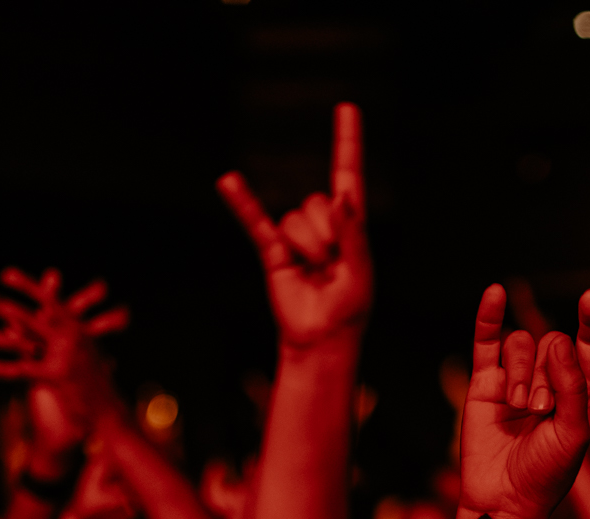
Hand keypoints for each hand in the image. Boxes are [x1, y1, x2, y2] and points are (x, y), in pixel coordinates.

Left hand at [0, 267, 124, 465]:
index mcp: (76, 327)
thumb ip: (59, 332)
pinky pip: (23, 370)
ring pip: (19, 341)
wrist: (112, 411)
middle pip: (25, 316)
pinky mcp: (57, 377)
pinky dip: (1, 370)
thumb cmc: (95, 382)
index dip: (27, 287)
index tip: (5, 274)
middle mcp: (70, 336)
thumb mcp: (81, 352)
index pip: (48, 302)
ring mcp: (64, 355)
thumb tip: (28, 322)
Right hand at [217, 103, 371, 350]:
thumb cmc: (349, 310)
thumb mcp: (361, 273)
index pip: (348, 174)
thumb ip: (354, 234)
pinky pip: (255, 221)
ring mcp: (295, 236)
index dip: (348, 142)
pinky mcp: (273, 251)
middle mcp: (323, 224)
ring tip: (314, 273)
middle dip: (328, 237)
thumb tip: (342, 197)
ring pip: (296, 220)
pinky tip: (228, 181)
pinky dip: (242, 202)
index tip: (347, 108)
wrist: (320, 339)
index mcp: (351, 225)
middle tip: (332, 269)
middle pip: (319, 204)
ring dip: (308, 249)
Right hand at [455, 283, 589, 518]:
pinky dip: (489, 316)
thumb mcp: (573, 433)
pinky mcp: (485, 384)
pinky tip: (494, 293)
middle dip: (546, 373)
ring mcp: (516, 380)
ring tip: (518, 407)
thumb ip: (572, 387)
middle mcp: (549, 380)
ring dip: (521, 373)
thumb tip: (558, 344)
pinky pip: (487, 342)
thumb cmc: (546, 474)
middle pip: (551, 343)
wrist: (504, 499)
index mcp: (580, 391)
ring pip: (521, 346)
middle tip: (539, 410)